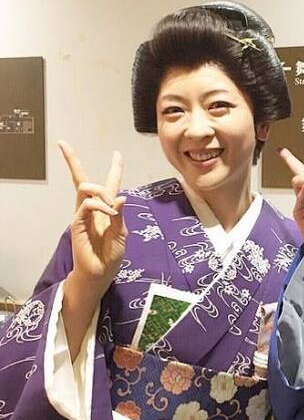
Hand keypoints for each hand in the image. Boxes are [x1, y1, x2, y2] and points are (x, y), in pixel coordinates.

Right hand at [58, 141, 127, 292]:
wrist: (100, 273)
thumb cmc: (111, 255)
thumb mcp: (122, 234)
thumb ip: (120, 216)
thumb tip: (122, 197)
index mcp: (107, 210)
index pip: (110, 184)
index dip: (114, 168)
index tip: (117, 153)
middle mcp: (92, 209)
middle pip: (82, 179)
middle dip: (73, 161)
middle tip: (67, 146)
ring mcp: (82, 215)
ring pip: (85, 187)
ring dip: (101, 192)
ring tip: (111, 209)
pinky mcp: (77, 222)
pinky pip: (86, 204)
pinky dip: (100, 206)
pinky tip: (109, 215)